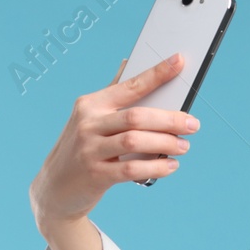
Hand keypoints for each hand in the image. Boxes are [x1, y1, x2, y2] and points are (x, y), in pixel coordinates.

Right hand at [28, 52, 199, 231]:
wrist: (55, 187)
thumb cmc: (83, 148)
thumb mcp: (90, 119)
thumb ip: (112, 94)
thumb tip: (129, 62)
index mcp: (91, 104)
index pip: (130, 86)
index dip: (156, 74)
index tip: (179, 62)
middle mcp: (88, 123)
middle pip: (136, 116)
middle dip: (169, 119)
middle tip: (193, 124)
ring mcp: (89, 149)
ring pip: (135, 141)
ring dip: (165, 143)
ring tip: (184, 146)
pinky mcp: (95, 175)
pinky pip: (132, 170)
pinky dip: (156, 167)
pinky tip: (171, 166)